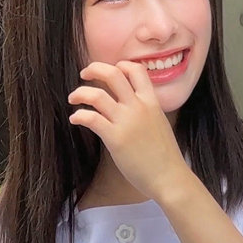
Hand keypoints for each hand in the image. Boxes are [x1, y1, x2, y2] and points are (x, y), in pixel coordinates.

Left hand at [68, 61, 187, 199]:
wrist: (169, 177)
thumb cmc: (165, 156)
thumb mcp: (160, 123)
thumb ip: (146, 111)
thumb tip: (131, 107)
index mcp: (152, 102)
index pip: (136, 69)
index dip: (120, 65)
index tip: (110, 71)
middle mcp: (138, 106)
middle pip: (113, 74)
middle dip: (94, 69)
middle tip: (85, 74)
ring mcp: (126, 121)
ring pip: (96, 94)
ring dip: (80, 93)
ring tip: (73, 98)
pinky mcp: (115, 138)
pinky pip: (91, 118)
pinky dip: (79, 115)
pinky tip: (75, 119)